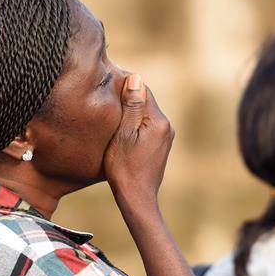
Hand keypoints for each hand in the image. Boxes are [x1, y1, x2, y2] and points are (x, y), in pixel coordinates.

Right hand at [103, 74, 174, 207]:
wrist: (136, 197)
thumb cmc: (124, 167)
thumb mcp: (123, 134)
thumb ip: (131, 106)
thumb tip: (136, 78)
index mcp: (159, 121)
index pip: (143, 90)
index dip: (125, 86)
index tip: (108, 87)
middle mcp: (167, 127)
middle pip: (145, 102)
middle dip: (128, 100)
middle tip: (107, 104)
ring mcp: (165, 138)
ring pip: (145, 115)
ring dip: (130, 114)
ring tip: (113, 120)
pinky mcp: (160, 146)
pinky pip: (146, 127)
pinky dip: (134, 126)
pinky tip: (121, 134)